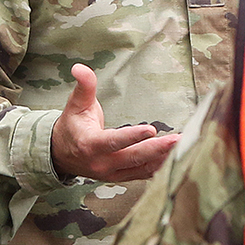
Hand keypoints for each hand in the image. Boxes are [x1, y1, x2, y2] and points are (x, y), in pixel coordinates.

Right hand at [50, 63, 179, 182]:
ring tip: (183, 147)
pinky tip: (175, 158)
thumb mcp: (76, 104)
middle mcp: (101, 163)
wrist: (61, 155)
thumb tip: (79, 67)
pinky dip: (159, 168)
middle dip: (157, 149)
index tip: (151, 130)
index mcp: (90, 145)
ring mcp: (111, 174)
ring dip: (163, 158)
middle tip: (177, 139)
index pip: (113, 141)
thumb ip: (84, 86)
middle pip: (133, 157)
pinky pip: (142, 174)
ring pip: (141, 168)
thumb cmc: (72, 126)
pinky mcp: (120, 177)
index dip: (132, 137)